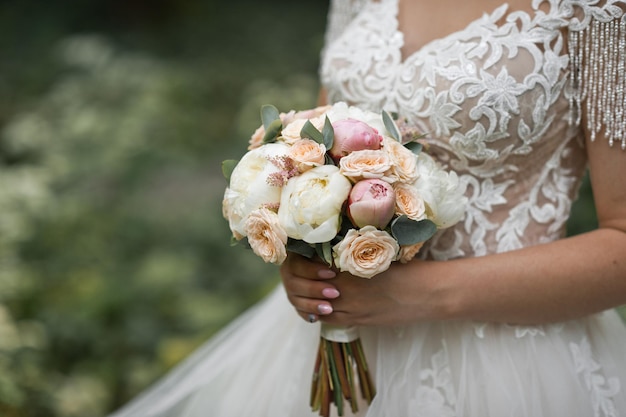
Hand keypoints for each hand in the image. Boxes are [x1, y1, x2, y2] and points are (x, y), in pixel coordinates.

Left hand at [280, 253, 448, 325]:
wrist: (427, 293)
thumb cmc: (406, 267)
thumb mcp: (377, 254)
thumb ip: (353, 253)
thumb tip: (334, 247)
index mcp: (350, 268)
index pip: (315, 265)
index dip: (306, 260)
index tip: (305, 253)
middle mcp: (347, 289)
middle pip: (312, 286)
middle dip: (305, 279)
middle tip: (302, 271)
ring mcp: (352, 307)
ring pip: (318, 305)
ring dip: (312, 297)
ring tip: (310, 287)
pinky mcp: (359, 320)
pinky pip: (331, 318)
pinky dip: (323, 310)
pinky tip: (323, 302)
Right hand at [280, 254, 339, 322]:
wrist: (337, 272)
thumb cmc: (333, 258)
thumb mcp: (329, 256)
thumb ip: (327, 258)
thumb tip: (334, 260)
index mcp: (294, 257)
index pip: (297, 265)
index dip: (312, 271)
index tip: (333, 274)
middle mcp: (288, 273)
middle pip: (293, 284)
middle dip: (314, 289)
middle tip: (335, 293)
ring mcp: (290, 289)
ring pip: (295, 299)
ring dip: (312, 305)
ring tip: (330, 308)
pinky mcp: (297, 302)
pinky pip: (299, 311)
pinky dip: (308, 315)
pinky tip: (318, 318)